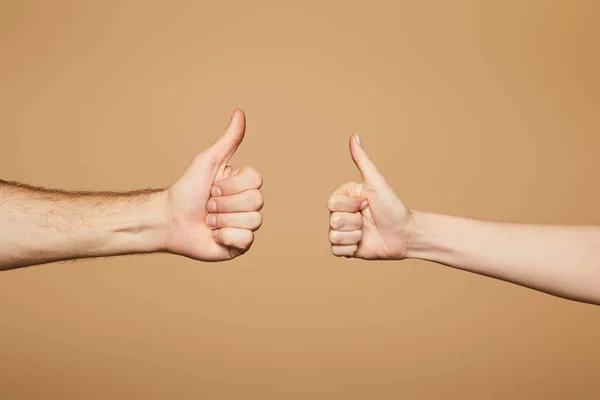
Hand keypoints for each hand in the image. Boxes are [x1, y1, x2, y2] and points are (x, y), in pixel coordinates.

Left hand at [163, 109, 263, 260]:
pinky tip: (212, 235)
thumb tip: (239, 112)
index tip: (212, 187)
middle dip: (224, 204)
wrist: (169, 220)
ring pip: (253, 221)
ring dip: (223, 220)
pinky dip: (225, 237)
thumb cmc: (187, 190)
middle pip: (257, 201)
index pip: (256, 181)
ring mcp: (245, 225)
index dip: (231, 186)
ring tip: (208, 221)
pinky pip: (246, 240)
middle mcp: (248, 204)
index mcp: (244, 185)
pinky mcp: (239, 246)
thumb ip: (228, 140)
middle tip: (208, 205)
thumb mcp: (208, 161)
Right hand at [328, 134, 412, 259]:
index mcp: (345, 197)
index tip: (366, 203)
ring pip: (333, 236)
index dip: (350, 205)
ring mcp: (343, 232)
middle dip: (354, 222)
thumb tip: (354, 135)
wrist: (405, 234)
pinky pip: (336, 250)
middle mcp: (341, 214)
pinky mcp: (346, 248)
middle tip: (368, 218)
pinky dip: (351, 248)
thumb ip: (362, 160)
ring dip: (354, 236)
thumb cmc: (392, 206)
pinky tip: (363, 243)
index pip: (332, 203)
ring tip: (367, 232)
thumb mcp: (376, 182)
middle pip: (332, 221)